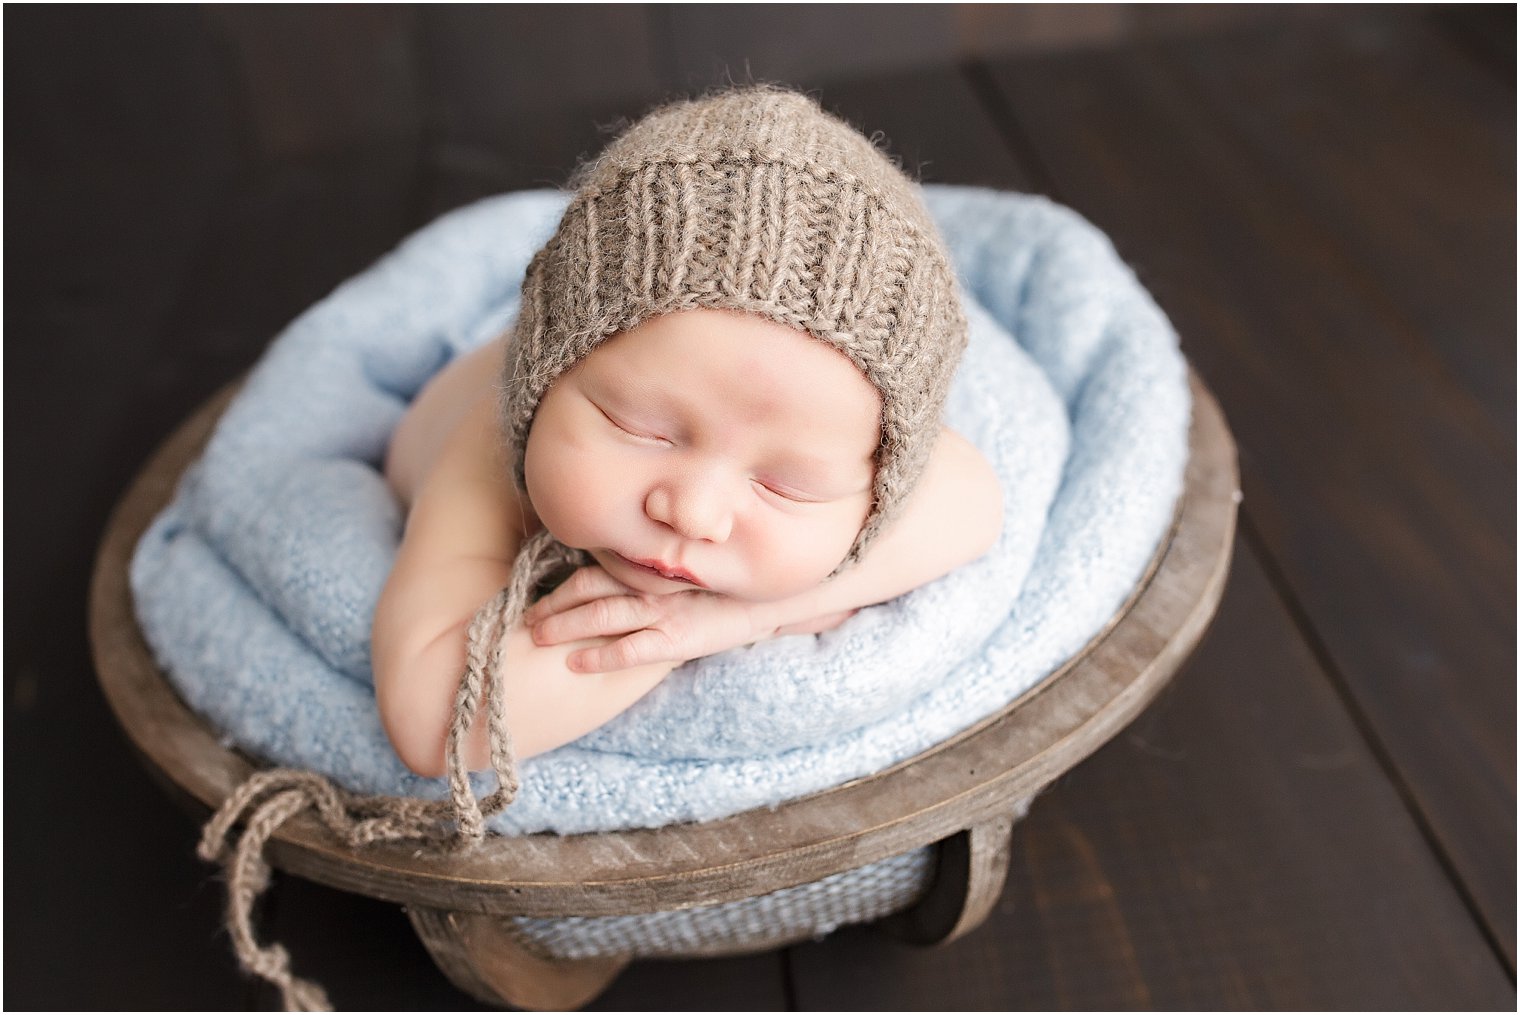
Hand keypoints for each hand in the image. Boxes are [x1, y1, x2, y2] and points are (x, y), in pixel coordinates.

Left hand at [523, 566, 774, 672]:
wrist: (766, 602)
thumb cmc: (719, 593)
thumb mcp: (681, 580)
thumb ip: (646, 581)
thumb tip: (606, 590)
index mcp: (647, 571)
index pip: (592, 573)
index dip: (559, 588)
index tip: (531, 600)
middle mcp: (649, 586)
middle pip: (587, 590)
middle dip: (552, 607)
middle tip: (525, 621)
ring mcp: (662, 611)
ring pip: (602, 615)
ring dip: (566, 626)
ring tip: (537, 638)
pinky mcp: (677, 638)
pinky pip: (632, 648)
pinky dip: (602, 654)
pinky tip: (577, 662)